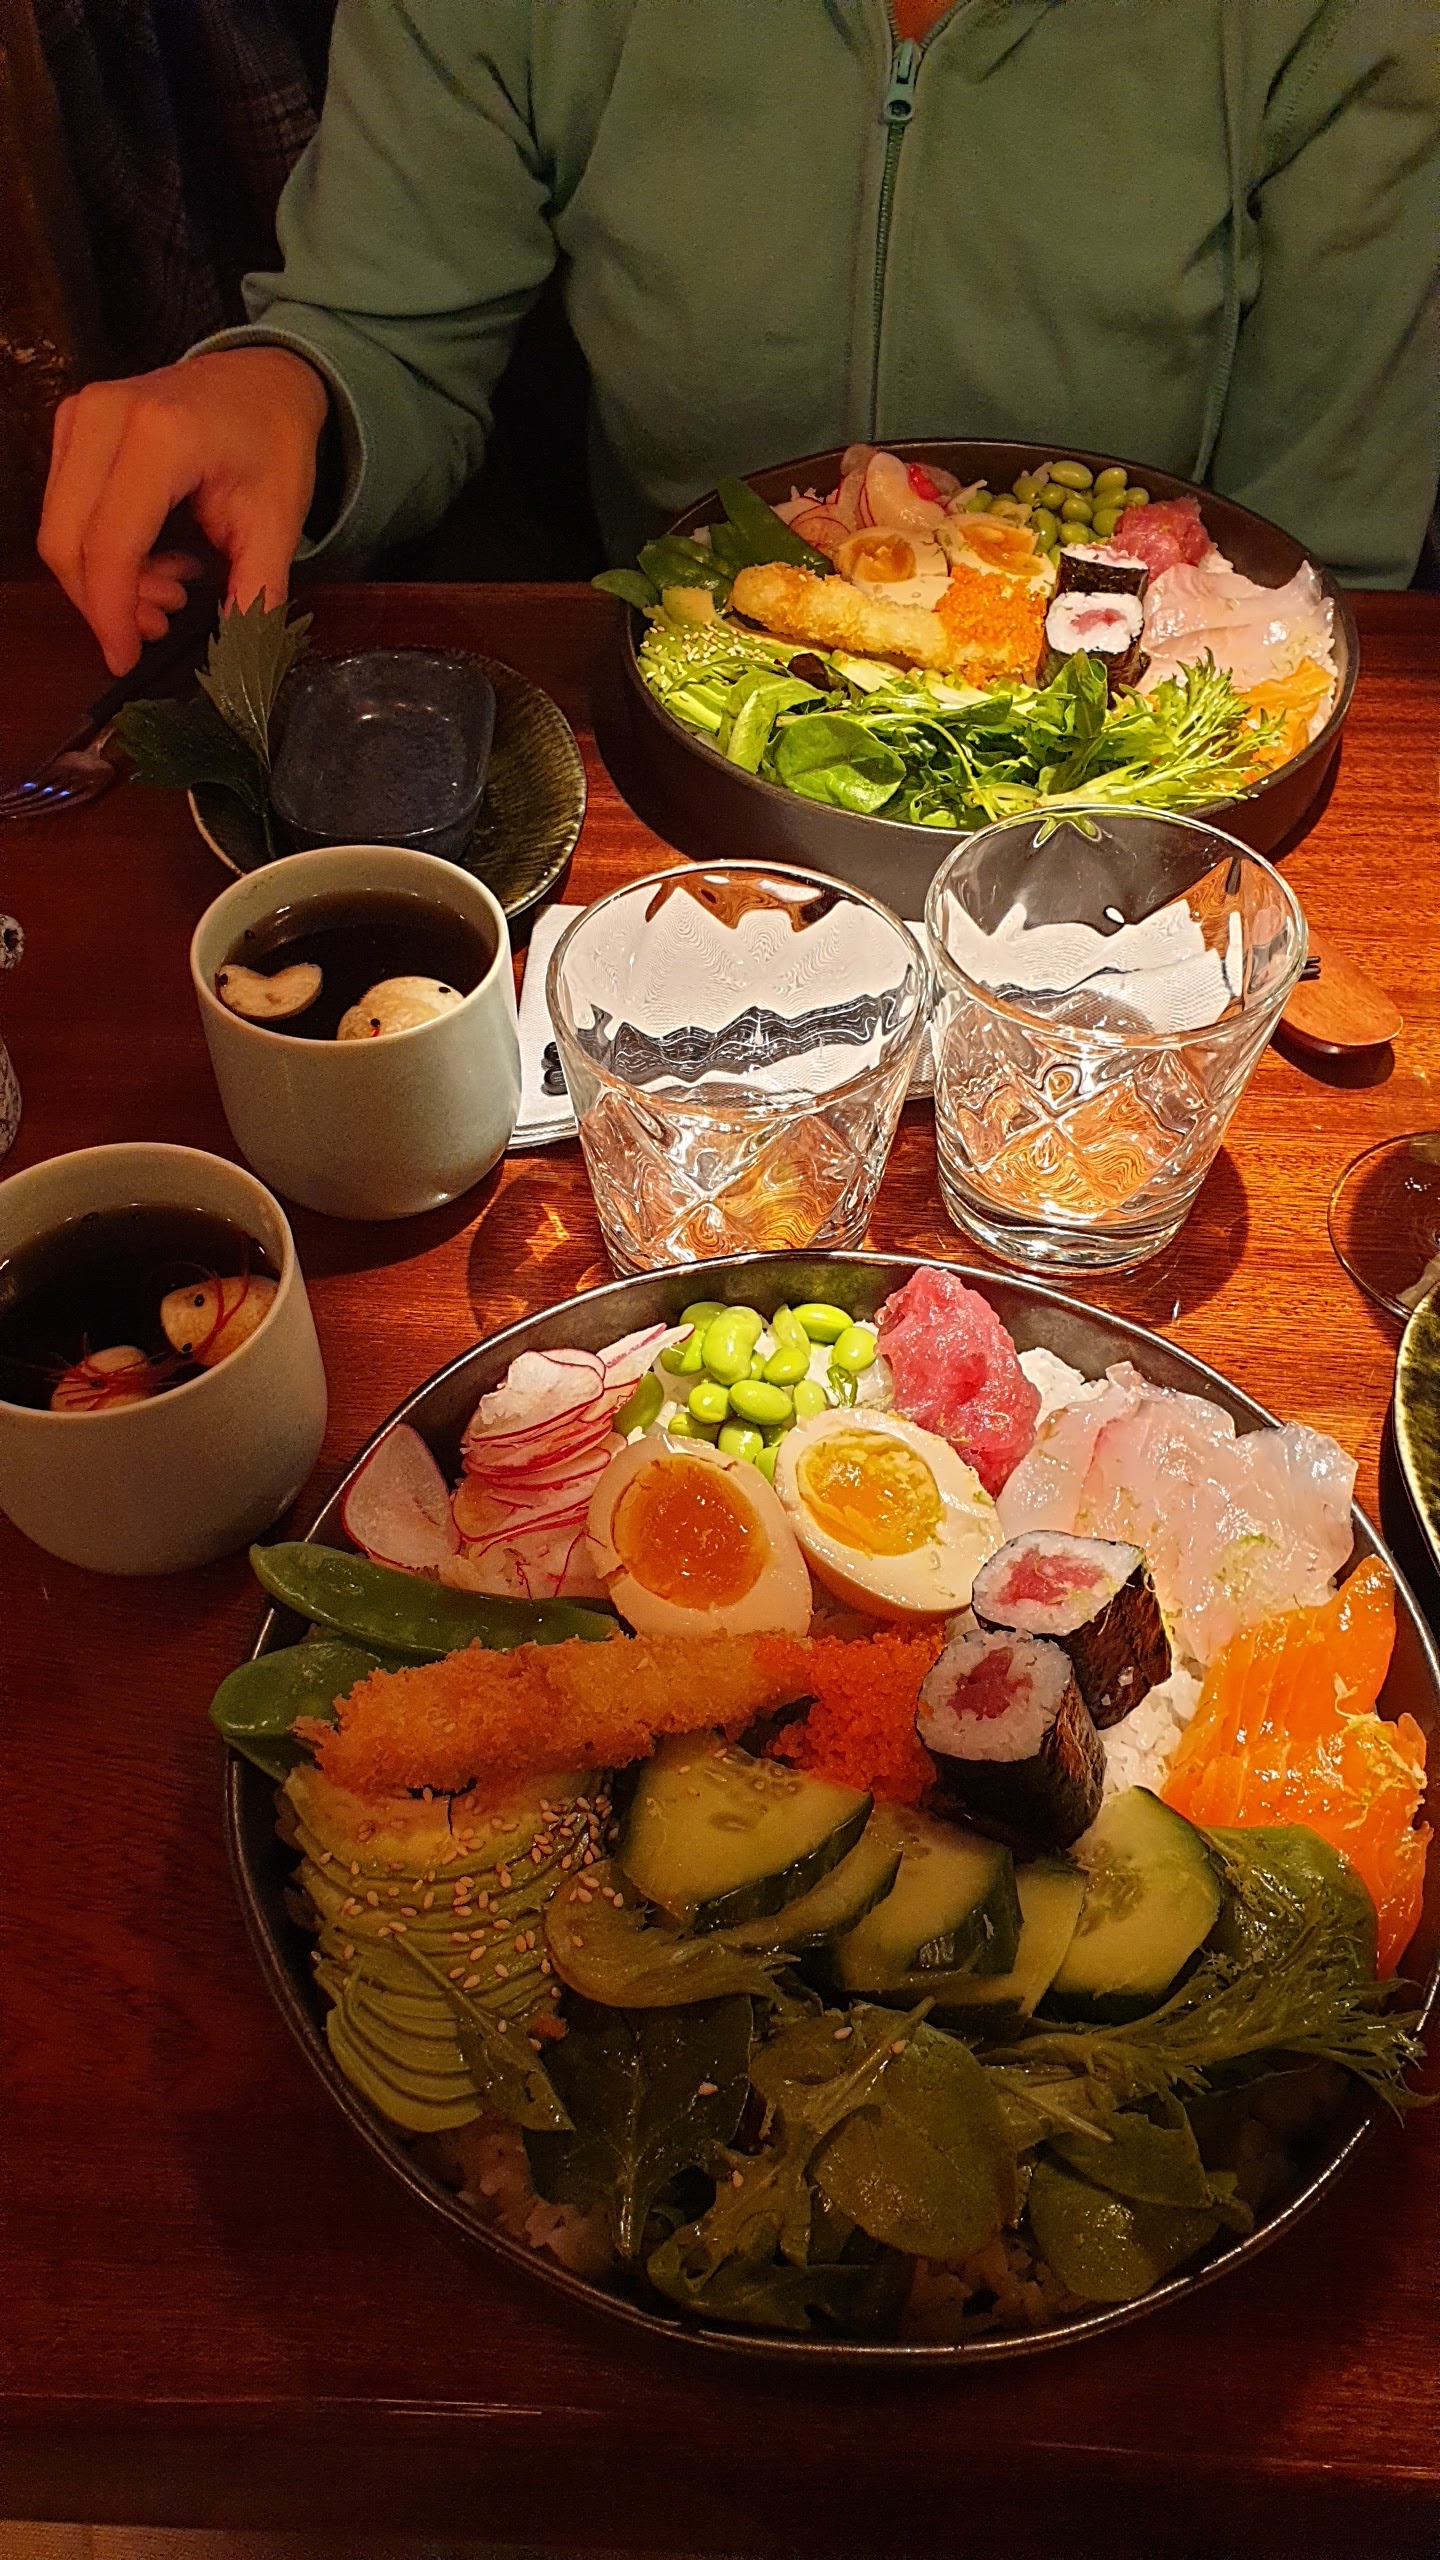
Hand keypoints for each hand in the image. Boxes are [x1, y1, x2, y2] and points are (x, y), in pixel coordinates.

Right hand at [38, 348, 331, 674]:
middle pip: (68, 541)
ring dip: (102, 581)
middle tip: (161, 623)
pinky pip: (64, 509)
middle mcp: (106, 416)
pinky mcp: (72, 424)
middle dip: (105, 602)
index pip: (110, 544)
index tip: (125, 659)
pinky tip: (151, 560)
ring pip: (59, 529)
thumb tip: (236, 658)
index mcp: (162, 436)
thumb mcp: (278, 522)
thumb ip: (255, 592)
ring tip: (168, 591)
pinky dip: (97, 552)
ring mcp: (81, 415)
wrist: (262, 377)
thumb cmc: (273, 441)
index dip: (111, 613)